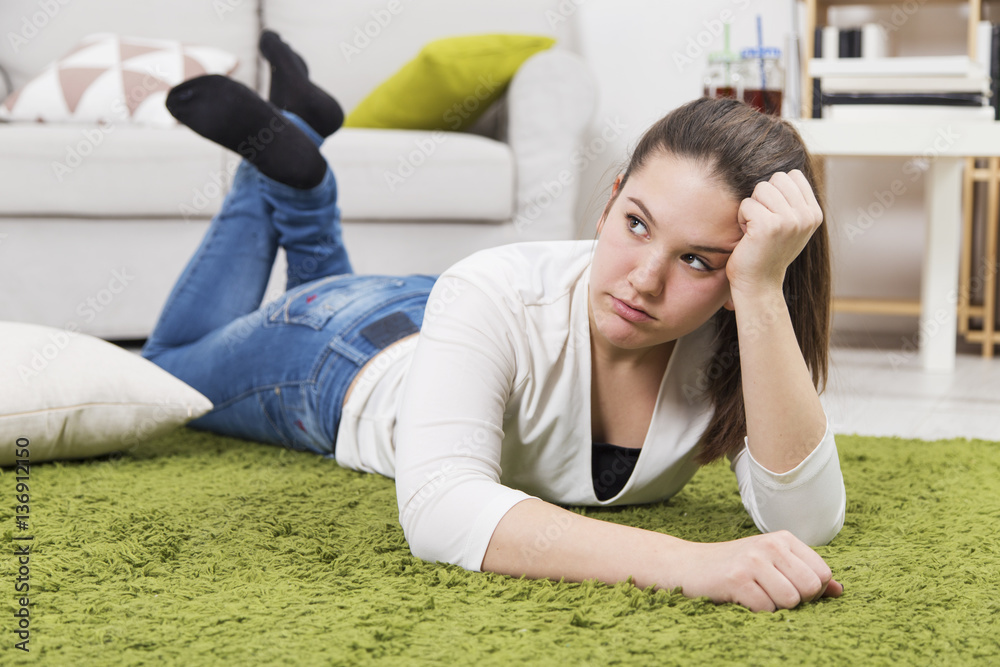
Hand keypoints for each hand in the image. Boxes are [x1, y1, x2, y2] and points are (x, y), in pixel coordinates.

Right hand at [679, 530, 842, 611]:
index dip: (810, 590)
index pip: (822, 573)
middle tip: (770, 593)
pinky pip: (766, 609)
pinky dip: (756, 611)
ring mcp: (752, 560)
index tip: (786, 587)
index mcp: (783, 539)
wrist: (687, 565)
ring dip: (774, 607)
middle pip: (810, 588)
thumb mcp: (772, 563)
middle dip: (795, 600)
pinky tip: (741, 598)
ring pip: (790, 601)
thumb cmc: (734, 566)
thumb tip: (838, 590)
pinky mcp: (736, 579)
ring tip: (755, 594)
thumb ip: (804, 573)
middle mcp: (770, 545)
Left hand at [726, 170, 822, 294]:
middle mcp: (807, 216)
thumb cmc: (767, 253)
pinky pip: (746, 204)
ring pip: (760, 189)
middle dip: (762, 198)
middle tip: (762, 224)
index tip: (774, 217)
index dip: (775, 192)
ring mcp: (790, 220)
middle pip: (775, 179)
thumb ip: (793, 201)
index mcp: (814, 213)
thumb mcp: (790, 225)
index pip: (792, 175)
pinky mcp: (769, 226)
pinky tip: (749, 237)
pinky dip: (742, 218)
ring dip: (751, 208)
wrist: (759, 284)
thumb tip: (785, 171)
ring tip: (756, 230)